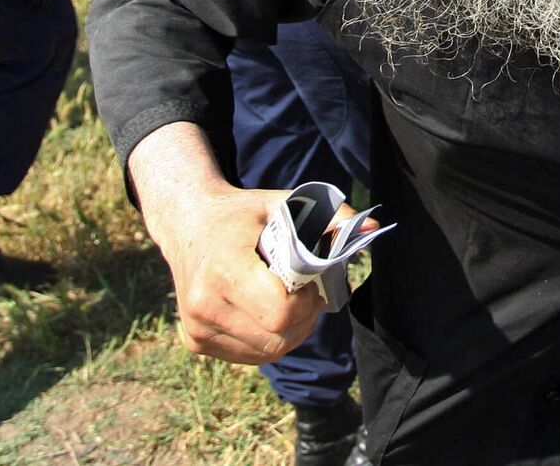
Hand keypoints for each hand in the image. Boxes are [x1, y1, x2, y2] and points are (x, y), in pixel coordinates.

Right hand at [149, 184, 330, 365]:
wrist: (187, 223)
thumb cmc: (241, 213)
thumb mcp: (283, 204)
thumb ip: (330, 216)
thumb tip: (372, 228)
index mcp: (224, 269)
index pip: (279, 312)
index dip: (306, 304)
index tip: (311, 284)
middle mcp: (205, 304)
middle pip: (278, 338)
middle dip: (304, 319)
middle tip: (309, 293)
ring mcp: (197, 328)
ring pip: (267, 352)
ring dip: (290, 332)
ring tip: (291, 301)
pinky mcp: (196, 342)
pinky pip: (250, 355)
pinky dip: (269, 340)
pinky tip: (269, 313)